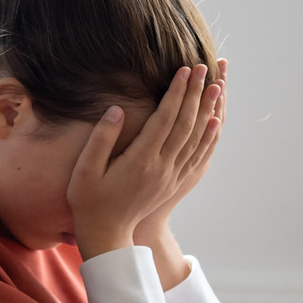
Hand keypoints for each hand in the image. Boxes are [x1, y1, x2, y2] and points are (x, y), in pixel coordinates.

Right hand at [68, 63, 221, 259]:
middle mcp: (161, 168)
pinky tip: (215, 122)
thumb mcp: (85, 170)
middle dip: (195, 94)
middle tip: (204, 68)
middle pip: (185, 125)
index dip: (176, 93)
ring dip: (208, 111)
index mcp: (139, 162)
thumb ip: (101, 138)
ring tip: (217, 87)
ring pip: (196, 139)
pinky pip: (198, 156)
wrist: (106, 235)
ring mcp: (171, 176)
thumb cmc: (89, 200)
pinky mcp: (174, 183)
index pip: (164, 120)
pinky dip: (209, 138)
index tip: (184, 70)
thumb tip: (116, 109)